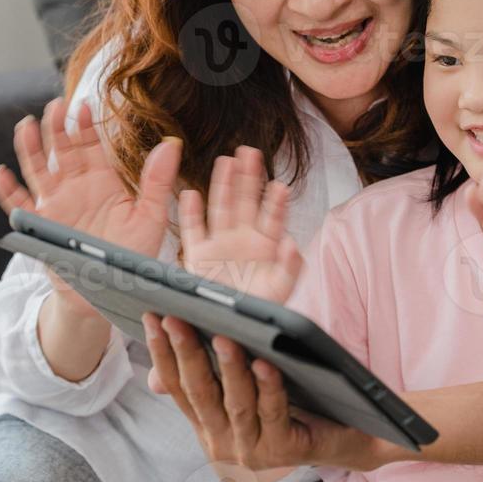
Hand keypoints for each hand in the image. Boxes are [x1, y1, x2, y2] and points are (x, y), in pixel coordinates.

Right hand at [0, 98, 180, 315]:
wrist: (112, 288)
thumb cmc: (133, 253)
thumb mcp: (150, 215)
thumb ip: (157, 180)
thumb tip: (171, 143)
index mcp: (103, 182)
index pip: (92, 146)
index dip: (86, 127)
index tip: (84, 106)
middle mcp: (76, 188)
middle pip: (62, 152)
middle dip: (57, 129)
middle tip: (54, 106)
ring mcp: (56, 205)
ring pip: (38, 171)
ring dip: (30, 150)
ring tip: (25, 126)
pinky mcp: (41, 226)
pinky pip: (20, 207)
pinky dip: (8, 192)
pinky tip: (0, 175)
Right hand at [141, 313, 392, 475]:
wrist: (347, 436)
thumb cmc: (293, 404)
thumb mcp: (246, 389)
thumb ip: (211, 377)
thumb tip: (166, 352)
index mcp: (209, 427)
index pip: (178, 387)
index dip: (163, 352)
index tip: (153, 317)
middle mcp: (223, 444)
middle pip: (200, 393)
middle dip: (185, 353)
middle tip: (176, 318)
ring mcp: (252, 452)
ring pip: (235, 403)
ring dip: (228, 368)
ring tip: (222, 335)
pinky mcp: (284, 452)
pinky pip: (273, 412)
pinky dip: (269, 386)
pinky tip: (266, 362)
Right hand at [179, 147, 301, 303]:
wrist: (232, 328)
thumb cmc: (260, 307)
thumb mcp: (280, 290)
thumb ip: (290, 268)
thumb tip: (292, 244)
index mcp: (265, 243)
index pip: (273, 216)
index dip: (276, 201)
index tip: (280, 185)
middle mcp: (243, 238)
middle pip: (246, 201)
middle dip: (249, 177)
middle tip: (251, 152)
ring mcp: (220, 243)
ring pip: (221, 207)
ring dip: (223, 185)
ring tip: (226, 161)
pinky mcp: (198, 255)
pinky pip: (192, 230)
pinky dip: (190, 213)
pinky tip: (190, 194)